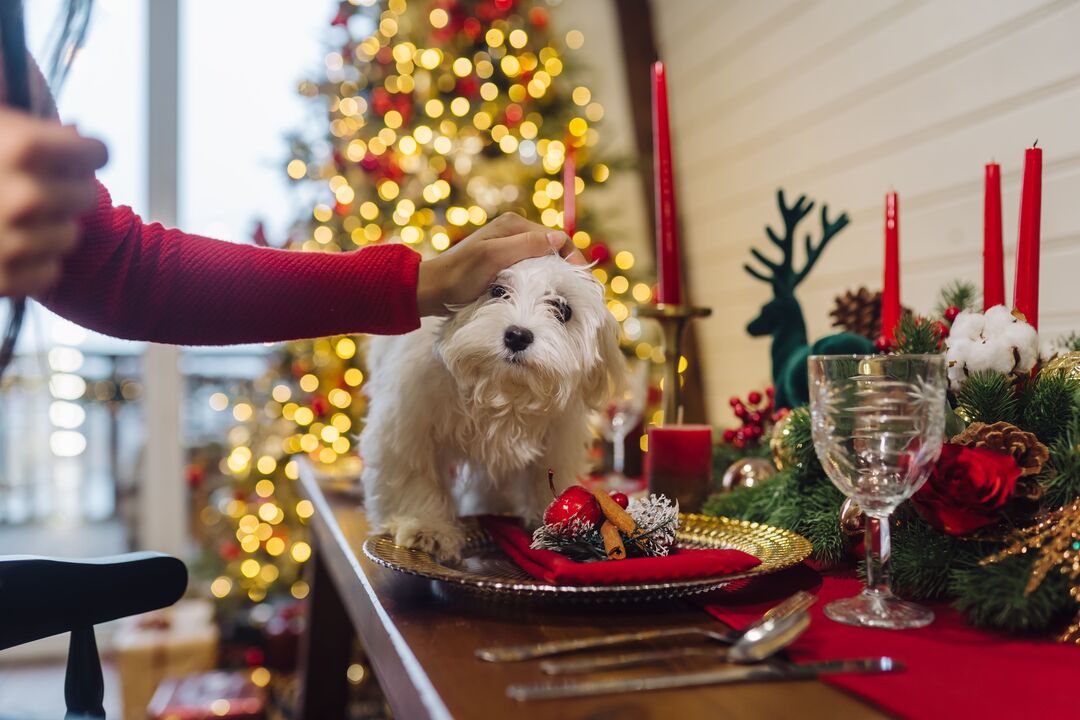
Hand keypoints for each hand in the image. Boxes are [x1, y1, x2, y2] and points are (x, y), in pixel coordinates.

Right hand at [0, 107, 107, 296]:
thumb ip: (19, 119)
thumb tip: (72, 133)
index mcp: (19, 148)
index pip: (94, 152)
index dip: (90, 150)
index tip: (84, 150)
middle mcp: (23, 198)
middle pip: (86, 195)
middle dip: (69, 186)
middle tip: (43, 181)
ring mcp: (12, 243)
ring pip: (68, 235)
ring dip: (48, 226)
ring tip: (12, 214)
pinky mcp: (2, 281)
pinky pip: (48, 272)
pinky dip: (32, 262)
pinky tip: (4, 245)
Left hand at [416, 212, 586, 315]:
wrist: (432, 290)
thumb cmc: (459, 275)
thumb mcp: (493, 258)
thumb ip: (525, 245)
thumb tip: (558, 239)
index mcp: (514, 225)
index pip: (557, 237)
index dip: (573, 257)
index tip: (582, 281)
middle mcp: (513, 232)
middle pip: (552, 248)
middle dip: (567, 267)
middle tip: (578, 292)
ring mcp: (508, 248)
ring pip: (543, 261)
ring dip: (555, 276)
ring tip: (566, 296)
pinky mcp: (503, 264)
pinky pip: (531, 269)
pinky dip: (541, 280)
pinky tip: (544, 295)